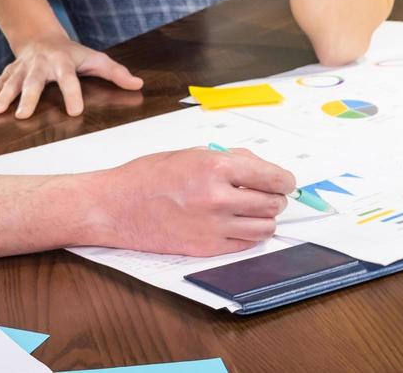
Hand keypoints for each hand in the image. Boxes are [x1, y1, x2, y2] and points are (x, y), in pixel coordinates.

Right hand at [0, 32, 143, 117]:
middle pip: (34, 81)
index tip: (74, 112)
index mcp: (63, 62)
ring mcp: (23, 67)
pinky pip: (0, 80)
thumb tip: (138, 84)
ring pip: (12, 81)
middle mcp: (41, 64)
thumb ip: (115, 73)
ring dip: (4, 95)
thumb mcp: (95, 59)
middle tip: (23, 115)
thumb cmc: (72, 54)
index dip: (72, 94)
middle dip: (28, 97)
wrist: (42, 37)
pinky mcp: (11, 71)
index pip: (69, 78)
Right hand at [97, 147, 294, 255]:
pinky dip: (248, 235)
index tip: (286, 182)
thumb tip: (260, 168)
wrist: (117, 206)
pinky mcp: (206, 249)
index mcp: (216, 167)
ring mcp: (213, 227)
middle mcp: (218, 198)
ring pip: (264, 228)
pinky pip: (245, 245)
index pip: (272, 177)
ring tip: (253, 211)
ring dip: (265, 219)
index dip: (285, 180)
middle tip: (269, 195)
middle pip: (272, 204)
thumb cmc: (148, 176)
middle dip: (276, 198)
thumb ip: (228, 159)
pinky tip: (237, 225)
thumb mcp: (190, 154)